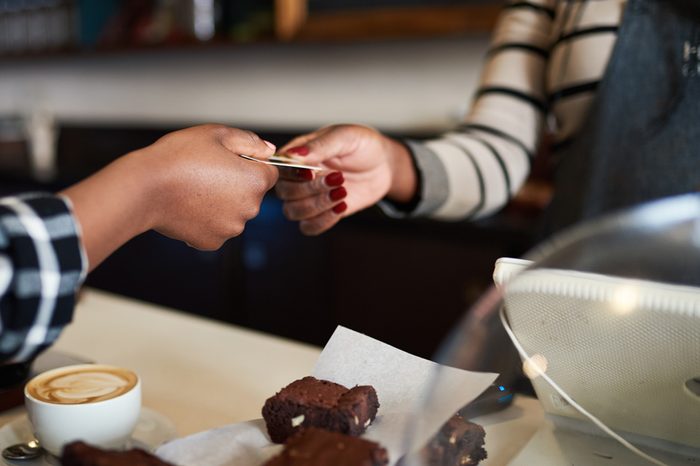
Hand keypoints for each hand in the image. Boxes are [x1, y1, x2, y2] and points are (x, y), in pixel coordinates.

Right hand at [62, 124, 277, 268]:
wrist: (145, 188)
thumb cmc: (178, 157)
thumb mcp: (216, 134)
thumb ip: (249, 141)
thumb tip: (268, 150)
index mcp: (255, 181)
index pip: (269, 172)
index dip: (251, 163)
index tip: (229, 160)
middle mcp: (250, 209)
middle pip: (252, 194)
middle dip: (236, 183)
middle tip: (206, 172)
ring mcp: (231, 228)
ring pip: (234, 212)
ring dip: (222, 202)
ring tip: (194, 188)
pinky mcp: (212, 242)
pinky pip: (216, 227)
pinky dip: (206, 218)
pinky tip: (188, 205)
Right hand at [275, 124, 416, 234]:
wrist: (383, 165)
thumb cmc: (361, 145)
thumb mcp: (344, 137)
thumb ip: (319, 146)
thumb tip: (293, 154)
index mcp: (297, 155)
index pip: (279, 169)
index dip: (292, 175)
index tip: (313, 173)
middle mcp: (297, 177)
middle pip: (285, 193)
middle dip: (311, 190)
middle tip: (338, 178)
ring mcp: (308, 197)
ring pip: (293, 212)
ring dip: (318, 205)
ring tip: (343, 192)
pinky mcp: (321, 213)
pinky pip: (309, 227)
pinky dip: (323, 221)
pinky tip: (342, 206)